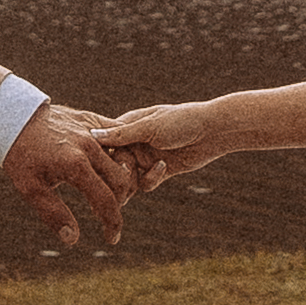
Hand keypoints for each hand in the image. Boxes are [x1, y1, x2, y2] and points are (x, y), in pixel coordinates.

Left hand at [0, 107, 148, 251]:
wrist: (13, 118)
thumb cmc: (20, 156)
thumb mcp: (30, 189)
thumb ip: (53, 214)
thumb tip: (72, 239)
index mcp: (75, 165)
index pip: (106, 200)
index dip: (113, 223)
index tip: (112, 238)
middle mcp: (89, 146)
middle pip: (122, 180)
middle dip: (119, 202)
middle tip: (107, 213)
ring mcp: (92, 130)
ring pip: (124, 157)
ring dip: (122, 178)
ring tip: (108, 192)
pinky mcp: (91, 119)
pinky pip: (117, 138)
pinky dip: (119, 154)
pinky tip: (108, 167)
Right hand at [112, 100, 241, 191]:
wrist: (213, 131)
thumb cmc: (182, 120)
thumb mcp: (150, 127)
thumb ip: (123, 134)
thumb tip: (93, 136)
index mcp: (127, 126)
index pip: (105, 145)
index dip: (102, 157)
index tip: (100, 166)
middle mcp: (134, 143)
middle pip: (114, 165)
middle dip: (118, 174)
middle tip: (125, 176)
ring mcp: (147, 158)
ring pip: (128, 178)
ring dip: (133, 180)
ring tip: (138, 177)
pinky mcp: (160, 171)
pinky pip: (146, 183)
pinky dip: (151, 179)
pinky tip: (162, 168)